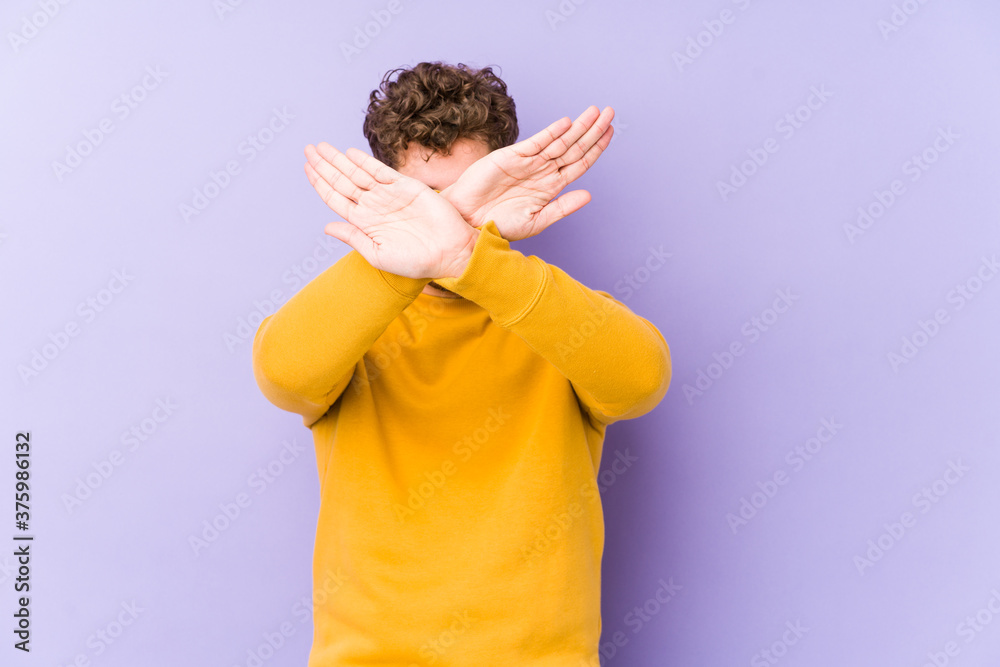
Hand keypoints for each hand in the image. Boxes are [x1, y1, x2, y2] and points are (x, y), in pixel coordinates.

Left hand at [304, 143, 477, 278]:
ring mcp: (390, 195)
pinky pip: (382, 171)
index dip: (320, 183)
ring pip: (358, 173)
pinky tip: (350, 154)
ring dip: (339, 160)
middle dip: (325, 165)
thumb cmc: (417, 262)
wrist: (450, 254)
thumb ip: (353, 238)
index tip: (307, 168)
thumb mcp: (378, 254)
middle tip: (308, 149)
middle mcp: (374, 206)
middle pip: (343, 181)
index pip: (336, 198)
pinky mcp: (407, 187)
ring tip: (321, 147)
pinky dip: (365, 162)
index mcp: (365, 223)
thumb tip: (326, 226)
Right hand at [439, 105, 614, 240]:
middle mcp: (542, 171)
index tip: (611, 132)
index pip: (579, 163)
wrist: (467, 221)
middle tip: (610, 112)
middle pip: (574, 147)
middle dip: (593, 130)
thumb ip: (561, 208)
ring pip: (559, 141)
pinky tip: (566, 123)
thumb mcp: (535, 221)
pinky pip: (536, 143)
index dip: (596, 148)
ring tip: (596, 112)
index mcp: (551, 187)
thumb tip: (589, 195)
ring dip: (578, 127)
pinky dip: (551, 133)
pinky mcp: (511, 156)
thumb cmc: (498, 224)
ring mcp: (528, 162)